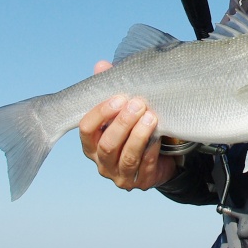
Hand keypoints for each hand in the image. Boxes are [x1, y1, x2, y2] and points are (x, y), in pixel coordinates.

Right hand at [78, 61, 177, 190]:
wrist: (159, 158)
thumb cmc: (134, 131)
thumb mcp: (122, 111)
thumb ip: (111, 91)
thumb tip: (102, 65)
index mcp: (92, 144)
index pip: (87, 129)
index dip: (101, 113)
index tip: (119, 97)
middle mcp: (102, 162)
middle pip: (108, 144)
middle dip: (123, 123)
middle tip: (138, 104)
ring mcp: (120, 176)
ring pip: (128, 157)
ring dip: (139, 135)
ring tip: (152, 117)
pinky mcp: (140, 182)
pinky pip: (146, 166)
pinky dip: (152, 149)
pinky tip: (160, 135)